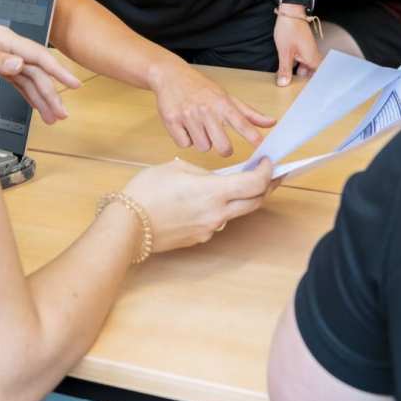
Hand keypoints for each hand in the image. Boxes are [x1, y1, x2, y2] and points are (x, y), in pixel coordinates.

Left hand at [0, 18, 81, 123]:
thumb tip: (19, 65)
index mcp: (5, 40)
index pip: (39, 55)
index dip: (58, 70)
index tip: (74, 84)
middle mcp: (9, 47)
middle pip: (37, 71)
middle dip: (51, 93)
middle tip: (62, 114)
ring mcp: (4, 56)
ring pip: (29, 78)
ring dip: (42, 98)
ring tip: (52, 118)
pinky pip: (19, 80)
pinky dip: (28, 94)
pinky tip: (36, 106)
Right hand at [121, 157, 274, 252]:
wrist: (128, 224)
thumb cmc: (147, 191)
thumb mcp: (176, 168)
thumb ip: (202, 172)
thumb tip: (214, 179)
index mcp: (213, 192)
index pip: (254, 183)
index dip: (267, 172)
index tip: (269, 162)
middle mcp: (217, 214)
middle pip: (255, 202)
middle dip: (267, 186)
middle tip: (271, 174)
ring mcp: (209, 229)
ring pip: (238, 212)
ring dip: (245, 198)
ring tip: (240, 183)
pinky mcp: (200, 238)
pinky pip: (218, 221)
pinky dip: (222, 208)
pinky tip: (210, 199)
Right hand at [150, 60, 274, 156]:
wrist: (170, 75)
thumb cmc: (200, 87)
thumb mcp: (226, 96)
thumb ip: (248, 113)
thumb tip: (272, 123)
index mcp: (222, 103)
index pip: (242, 124)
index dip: (253, 138)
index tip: (261, 149)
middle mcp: (206, 110)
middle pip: (223, 147)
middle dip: (224, 148)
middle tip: (220, 140)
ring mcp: (188, 116)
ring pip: (203, 147)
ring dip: (202, 141)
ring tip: (198, 127)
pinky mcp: (171, 121)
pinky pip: (184, 144)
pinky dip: (186, 139)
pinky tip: (185, 126)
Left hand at [274, 7, 321, 85]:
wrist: (289, 12)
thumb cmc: (289, 30)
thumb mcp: (285, 52)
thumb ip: (285, 69)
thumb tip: (284, 84)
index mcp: (313, 59)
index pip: (319, 78)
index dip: (315, 87)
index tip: (309, 95)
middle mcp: (313, 56)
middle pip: (312, 74)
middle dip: (303, 81)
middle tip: (293, 90)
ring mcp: (308, 51)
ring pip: (305, 67)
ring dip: (298, 73)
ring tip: (287, 81)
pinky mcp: (302, 46)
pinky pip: (301, 60)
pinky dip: (295, 65)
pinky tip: (286, 68)